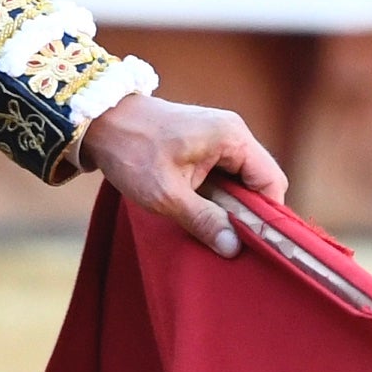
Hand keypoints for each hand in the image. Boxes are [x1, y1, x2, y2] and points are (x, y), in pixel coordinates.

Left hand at [75, 92, 287, 259]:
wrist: (100, 122)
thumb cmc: (132, 152)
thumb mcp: (166, 195)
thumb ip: (204, 221)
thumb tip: (234, 248)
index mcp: (233, 137)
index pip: (271, 181)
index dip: (266, 215)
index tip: (254, 244)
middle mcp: (233, 133)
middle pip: (258, 181)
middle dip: (248, 213)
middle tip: (230, 242)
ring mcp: (219, 137)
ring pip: (240, 181)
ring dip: (230, 206)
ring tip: (214, 230)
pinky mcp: (204, 144)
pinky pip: (223, 175)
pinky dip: (217, 196)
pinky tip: (202, 214)